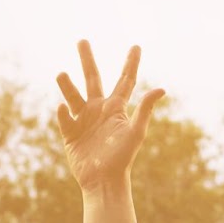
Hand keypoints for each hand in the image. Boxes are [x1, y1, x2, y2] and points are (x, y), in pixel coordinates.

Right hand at [56, 40, 164, 191]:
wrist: (103, 181)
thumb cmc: (122, 158)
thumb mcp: (135, 132)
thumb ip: (144, 109)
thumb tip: (161, 89)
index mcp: (116, 108)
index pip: (125, 81)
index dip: (131, 63)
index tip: (136, 46)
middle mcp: (99, 110)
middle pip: (92, 79)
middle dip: (87, 60)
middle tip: (82, 40)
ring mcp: (83, 121)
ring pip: (73, 96)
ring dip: (67, 85)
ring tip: (61, 74)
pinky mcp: (70, 134)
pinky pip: (65, 120)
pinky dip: (63, 114)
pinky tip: (62, 107)